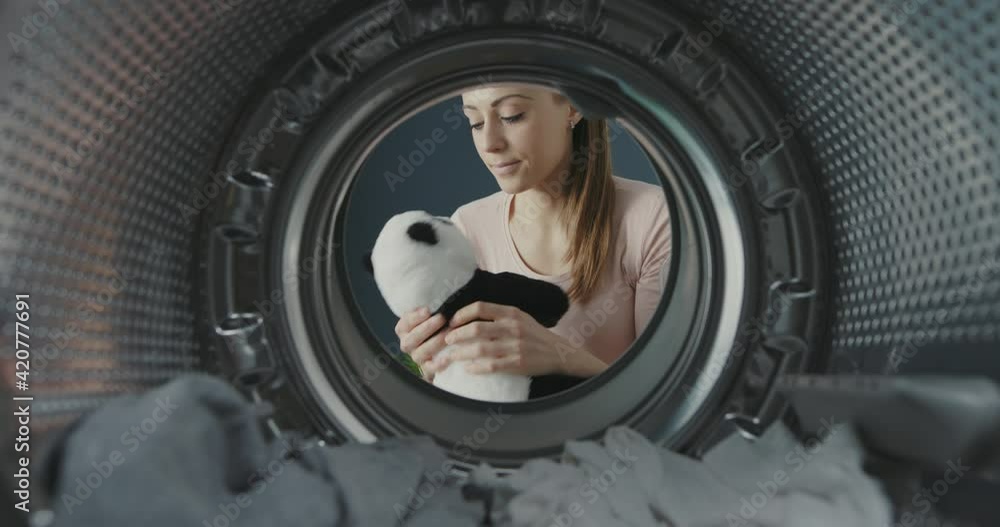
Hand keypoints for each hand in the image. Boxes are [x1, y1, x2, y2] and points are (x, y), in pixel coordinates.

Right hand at [395, 306, 451, 381]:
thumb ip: (428, 309)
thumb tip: (435, 300)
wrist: (442, 346)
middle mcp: (407, 344)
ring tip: (449, 333)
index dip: (415, 317)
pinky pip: (429, 369)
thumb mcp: (430, 314)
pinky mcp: (427, 368)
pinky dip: (437, 365)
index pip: (404, 323)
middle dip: (427, 328)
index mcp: (404, 329)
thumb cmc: (437, 323)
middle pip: (411, 339)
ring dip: (435, 342)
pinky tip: (447, 358)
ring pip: (420, 353)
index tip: (428, 310)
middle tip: (441, 318)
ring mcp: (416, 357)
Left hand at [422, 301, 608, 377]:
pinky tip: (467, 369)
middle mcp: (513, 327)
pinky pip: (491, 365)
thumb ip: (499, 314)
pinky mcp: (518, 363)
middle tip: (445, 341)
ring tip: (450, 357)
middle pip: (475, 329)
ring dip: (460, 353)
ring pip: (480, 349)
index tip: (451, 322)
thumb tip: (472, 314)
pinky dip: (476, 367)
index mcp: (512, 313)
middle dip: (455, 336)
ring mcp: (515, 346)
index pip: (480, 308)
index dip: (462, 315)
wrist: (560, 353)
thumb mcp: (521, 317)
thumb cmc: (536, 335)